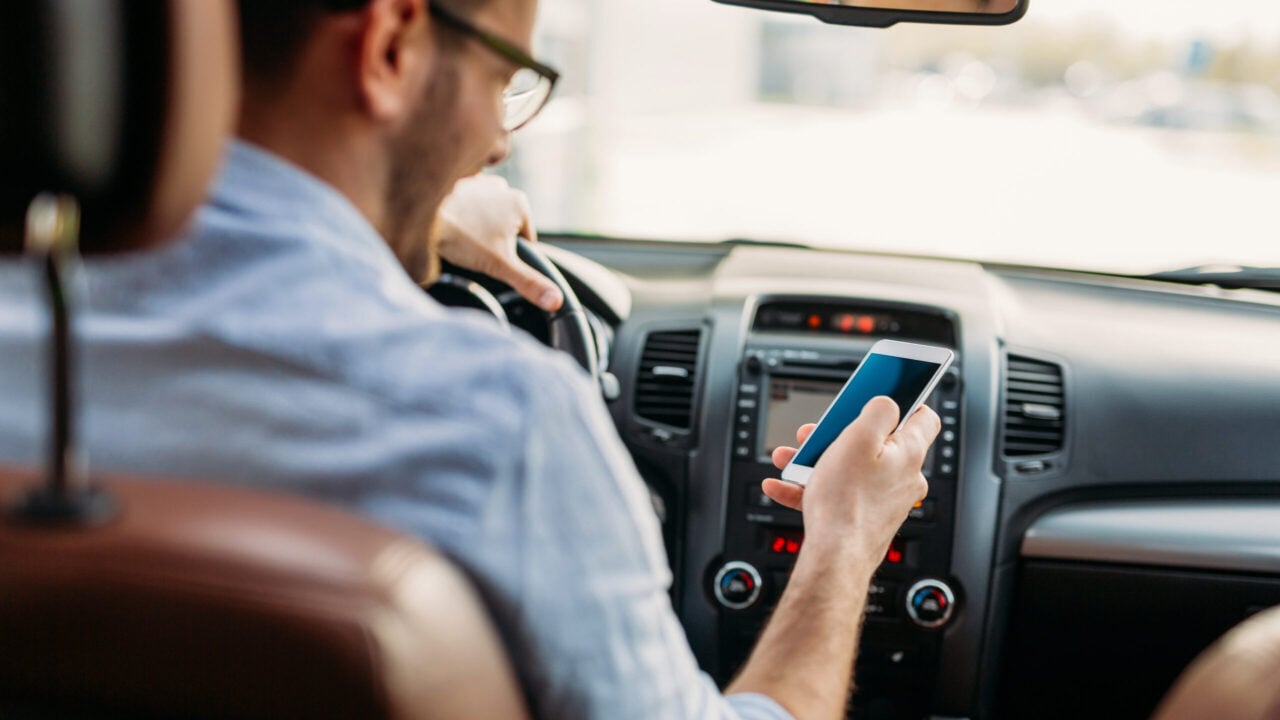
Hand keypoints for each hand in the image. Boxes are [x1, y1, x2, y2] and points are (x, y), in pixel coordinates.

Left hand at [435, 174, 563, 311]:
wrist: (418, 214)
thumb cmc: (460, 238)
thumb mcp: (500, 266)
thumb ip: (530, 283)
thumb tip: (556, 301)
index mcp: (520, 204)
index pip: (525, 241)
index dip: (508, 256)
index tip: (489, 257)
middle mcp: (503, 188)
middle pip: (504, 228)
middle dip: (491, 242)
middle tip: (471, 248)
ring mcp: (480, 183)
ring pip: (486, 218)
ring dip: (476, 229)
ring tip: (459, 238)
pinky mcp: (457, 183)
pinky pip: (466, 208)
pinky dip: (460, 217)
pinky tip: (449, 226)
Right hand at [762, 397, 939, 561]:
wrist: (835, 556)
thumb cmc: (848, 501)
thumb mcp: (859, 437)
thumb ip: (878, 411)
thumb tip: (888, 403)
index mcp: (909, 453)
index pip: (923, 417)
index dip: (905, 400)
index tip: (883, 395)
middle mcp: (903, 478)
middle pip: (875, 442)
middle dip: (839, 433)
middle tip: (817, 432)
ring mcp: (884, 500)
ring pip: (851, 468)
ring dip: (818, 460)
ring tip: (792, 459)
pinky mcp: (864, 517)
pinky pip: (837, 494)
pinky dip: (811, 487)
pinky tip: (783, 485)